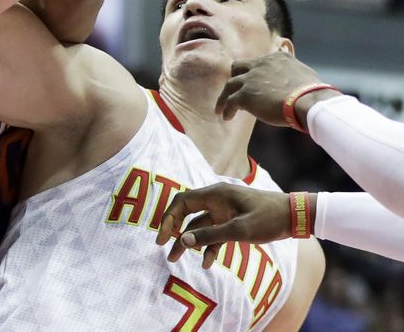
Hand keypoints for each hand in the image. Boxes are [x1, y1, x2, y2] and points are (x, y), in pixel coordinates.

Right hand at [156, 183, 290, 268]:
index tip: (162, 237)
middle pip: (187, 214)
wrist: (295, 217)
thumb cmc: (268, 218)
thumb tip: (183, 241)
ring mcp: (224, 211)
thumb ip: (210, 235)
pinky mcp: (233, 222)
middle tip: (164, 248)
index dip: (169, 218)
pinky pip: (215, 234)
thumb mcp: (239, 229)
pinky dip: (209, 247)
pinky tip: (207, 263)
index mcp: (215, 194)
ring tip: (177, 259)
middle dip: (174, 231)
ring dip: (190, 242)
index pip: (182, 202)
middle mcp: (216, 200)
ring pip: (199, 226)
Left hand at [215, 52, 327, 124]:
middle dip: (235, 78)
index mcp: (275, 58)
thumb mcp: (303, 72)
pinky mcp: (245, 94)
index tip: (251, 82)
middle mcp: (260, 65)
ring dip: (224, 97)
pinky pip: (230, 101)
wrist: (309, 102)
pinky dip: (227, 109)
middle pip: (237, 67)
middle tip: (233, 91)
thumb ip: (292, 69)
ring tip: (221, 109)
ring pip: (229, 85)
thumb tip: (296, 71)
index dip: (252, 72)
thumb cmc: (313, 93)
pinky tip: (226, 117)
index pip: (257, 62)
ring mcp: (251, 79)